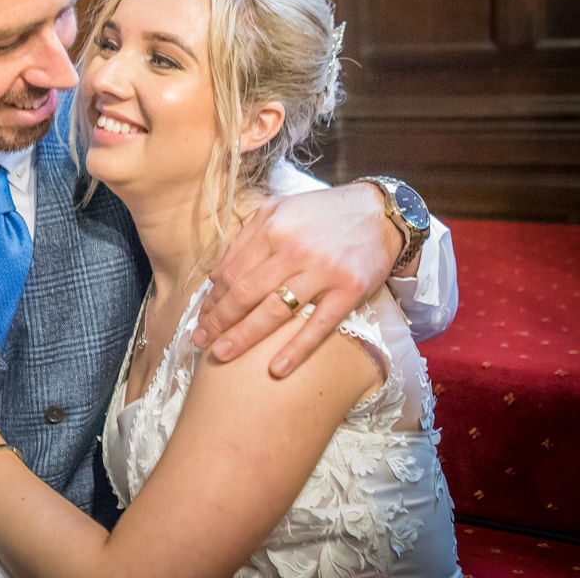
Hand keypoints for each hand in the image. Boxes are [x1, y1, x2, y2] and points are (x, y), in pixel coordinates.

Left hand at [195, 184, 399, 376]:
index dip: (213, 299)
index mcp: (272, 228)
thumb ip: (246, 239)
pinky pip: (318, 326)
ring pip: (275, 311)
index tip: (202, 318)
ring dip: (244, 337)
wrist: (380, 214)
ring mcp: (322, 272)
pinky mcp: (348, 291)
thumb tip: (216, 276)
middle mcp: (294, 250)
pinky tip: (276, 370)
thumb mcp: (278, 211)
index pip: (232, 272)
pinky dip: (296, 349)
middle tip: (200, 341)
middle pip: (246, 293)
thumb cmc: (323, 214)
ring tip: (221, 355)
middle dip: (219, 321)